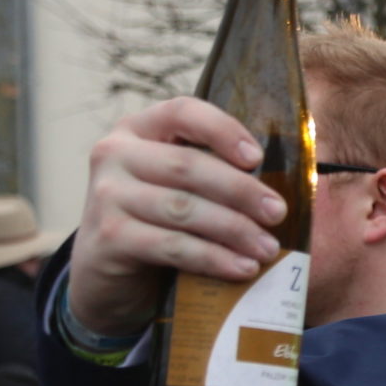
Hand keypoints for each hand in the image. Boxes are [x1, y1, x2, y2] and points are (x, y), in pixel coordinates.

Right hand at [71, 97, 284, 334]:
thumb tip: (280, 187)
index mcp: (137, 130)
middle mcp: (114, 155)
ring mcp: (106, 196)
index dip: (223, 130)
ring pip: (183, 208)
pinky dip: (214, 258)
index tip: (258, 157)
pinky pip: (173, 246)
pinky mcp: (109, 238)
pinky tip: (243, 268)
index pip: (182, 112)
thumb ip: (211, 173)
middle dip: (242, 191)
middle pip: (188, 165)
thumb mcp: (177, 186)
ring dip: (235, 229)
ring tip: (268, 248)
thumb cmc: (157, 222)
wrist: (107, 272)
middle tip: (278, 213)